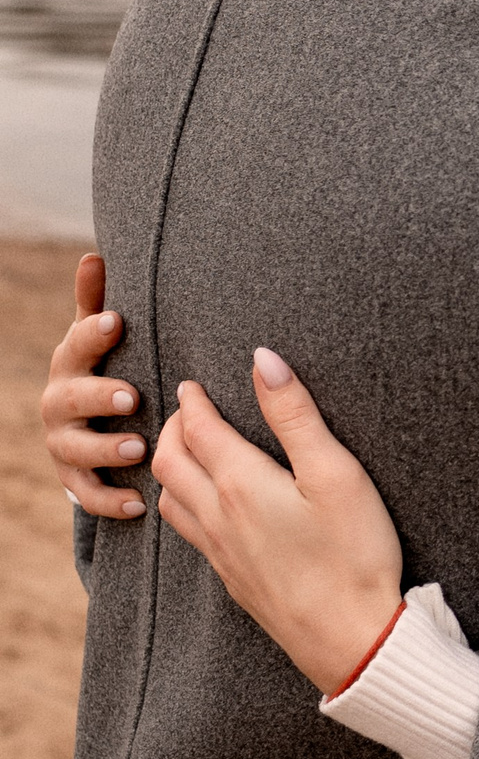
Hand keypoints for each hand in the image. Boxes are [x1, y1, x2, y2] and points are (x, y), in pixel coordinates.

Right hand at [42, 254, 147, 517]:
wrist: (90, 426)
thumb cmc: (105, 368)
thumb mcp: (101, 337)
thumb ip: (96, 302)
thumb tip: (93, 254)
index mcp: (70, 362)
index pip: (76, 343)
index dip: (93, 332)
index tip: (119, 321)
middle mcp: (59, 403)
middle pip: (70, 399)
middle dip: (98, 396)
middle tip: (132, 396)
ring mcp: (63, 444)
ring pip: (76, 450)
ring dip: (105, 450)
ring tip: (137, 448)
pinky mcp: (74, 480)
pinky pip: (86, 496)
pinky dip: (111, 501)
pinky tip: (140, 503)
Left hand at [150, 351, 404, 694]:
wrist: (351, 640)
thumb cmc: (353, 555)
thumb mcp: (335, 474)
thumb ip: (296, 415)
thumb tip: (263, 360)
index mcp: (242, 485)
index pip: (199, 430)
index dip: (193, 402)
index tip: (193, 384)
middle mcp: (220, 517)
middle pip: (170, 463)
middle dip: (172, 429)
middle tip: (188, 410)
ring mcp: (223, 553)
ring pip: (170, 500)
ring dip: (169, 467)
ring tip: (187, 452)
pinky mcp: (234, 580)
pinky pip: (189, 533)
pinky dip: (182, 504)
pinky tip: (207, 508)